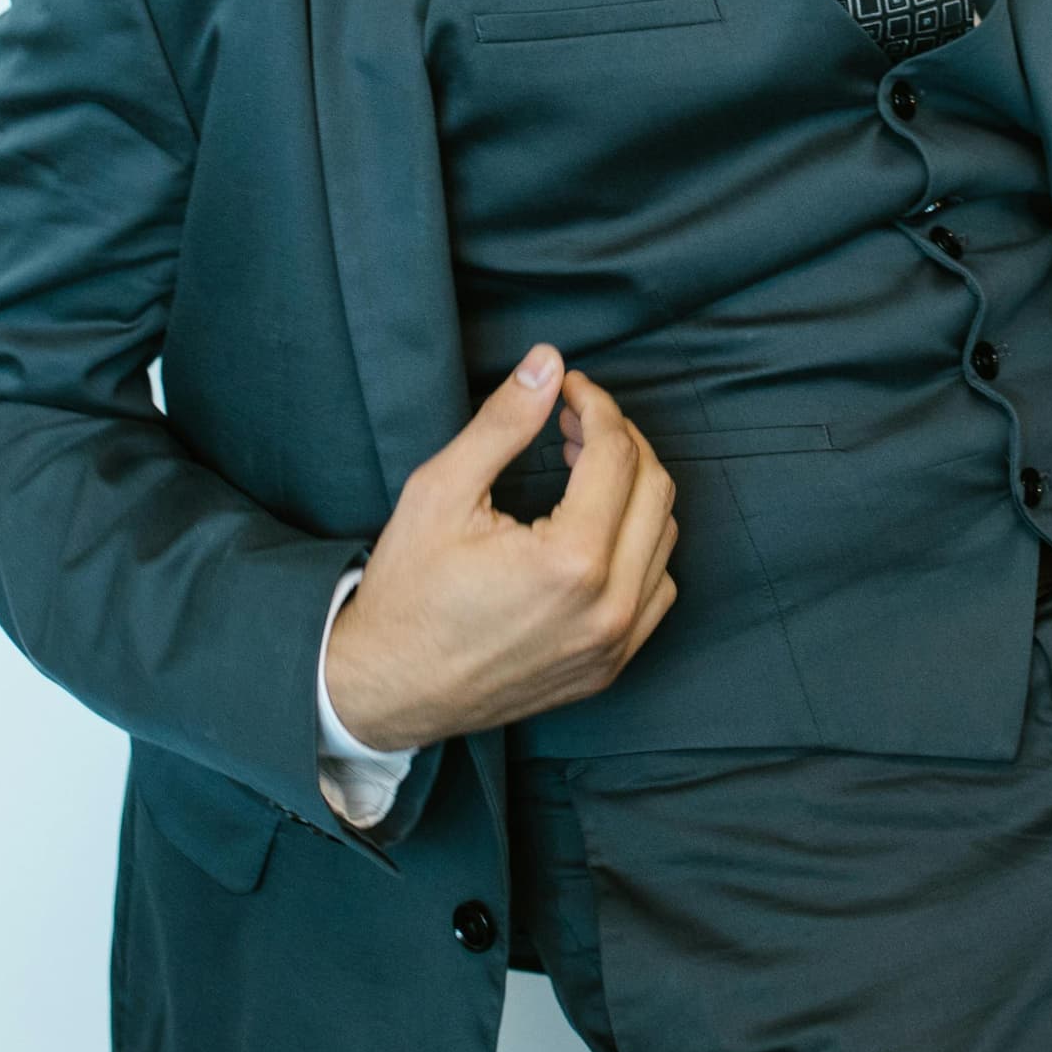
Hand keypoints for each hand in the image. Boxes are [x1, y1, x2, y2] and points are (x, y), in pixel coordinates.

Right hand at [322, 346, 679, 753]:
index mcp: (570, 562)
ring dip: (634, 489)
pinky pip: (657, 590)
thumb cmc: (407, 592)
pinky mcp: (610, 667)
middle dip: (620, 439)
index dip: (596, 406)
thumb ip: (502, 423)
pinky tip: (597, 527)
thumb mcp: (440, 492)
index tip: (568, 389)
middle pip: (654, 489)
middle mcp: (608, 608)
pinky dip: (640, 545)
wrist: (388, 688)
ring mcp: (614, 645)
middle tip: (574, 420)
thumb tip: (548, 363)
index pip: (616, 454)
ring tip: (581, 466)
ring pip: (663, 538)